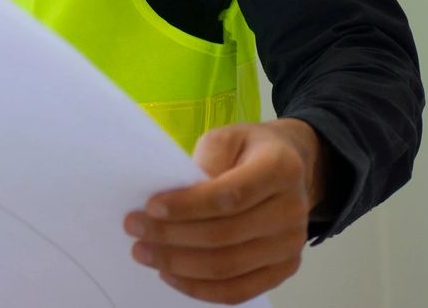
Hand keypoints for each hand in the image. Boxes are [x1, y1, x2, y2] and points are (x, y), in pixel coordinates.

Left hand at [125, 118, 323, 302]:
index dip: (187, 206)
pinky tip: (172, 275)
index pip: (229, 196)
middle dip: (172, 236)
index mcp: (280, 169)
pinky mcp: (284, 270)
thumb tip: (176, 198)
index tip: (150, 207)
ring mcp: (291, 245)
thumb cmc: (251, 150)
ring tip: (145, 253)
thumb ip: (206, 160)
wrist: (291, 167)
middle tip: (135, 230)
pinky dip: (201, 289)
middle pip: (225, 236)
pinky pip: (239, 290)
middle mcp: (292, 210)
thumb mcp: (229, 136)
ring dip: (179, 265)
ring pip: (229, 267)